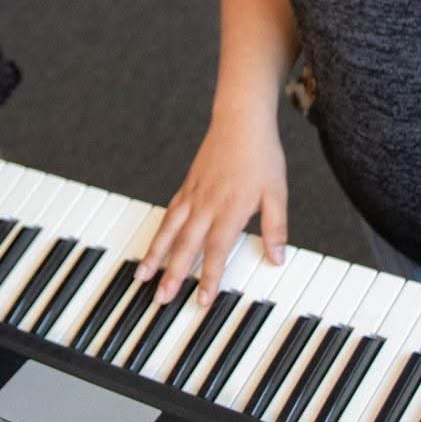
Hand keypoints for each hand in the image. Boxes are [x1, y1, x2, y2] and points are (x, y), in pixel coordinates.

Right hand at [135, 115, 288, 306]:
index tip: (202, 301)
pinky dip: (159, 233)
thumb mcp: (277, 193)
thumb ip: (275, 228)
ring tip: (142, 275)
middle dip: (173, 274)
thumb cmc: (261, 156)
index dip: (210, 278)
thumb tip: (277, 259)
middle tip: (161, 298)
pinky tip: (153, 246)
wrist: (240, 120)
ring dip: (155, 255)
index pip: (217, 251)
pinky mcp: (187, 187)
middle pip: (186, 246)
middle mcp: (207, 205)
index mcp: (231, 209)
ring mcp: (193, 195)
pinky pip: (169, 214)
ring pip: (169, 230)